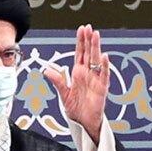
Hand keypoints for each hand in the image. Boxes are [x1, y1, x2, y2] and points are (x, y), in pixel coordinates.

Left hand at [42, 24, 107, 141]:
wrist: (84, 122)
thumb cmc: (76, 108)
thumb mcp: (63, 94)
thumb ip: (57, 81)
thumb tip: (46, 70)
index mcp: (78, 73)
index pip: (80, 53)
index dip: (81, 41)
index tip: (82, 30)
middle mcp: (88, 74)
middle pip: (89, 53)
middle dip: (89, 40)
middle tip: (89, 28)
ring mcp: (96, 79)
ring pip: (97, 60)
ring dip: (96, 48)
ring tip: (96, 36)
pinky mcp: (102, 88)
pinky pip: (104, 75)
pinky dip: (104, 66)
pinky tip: (104, 57)